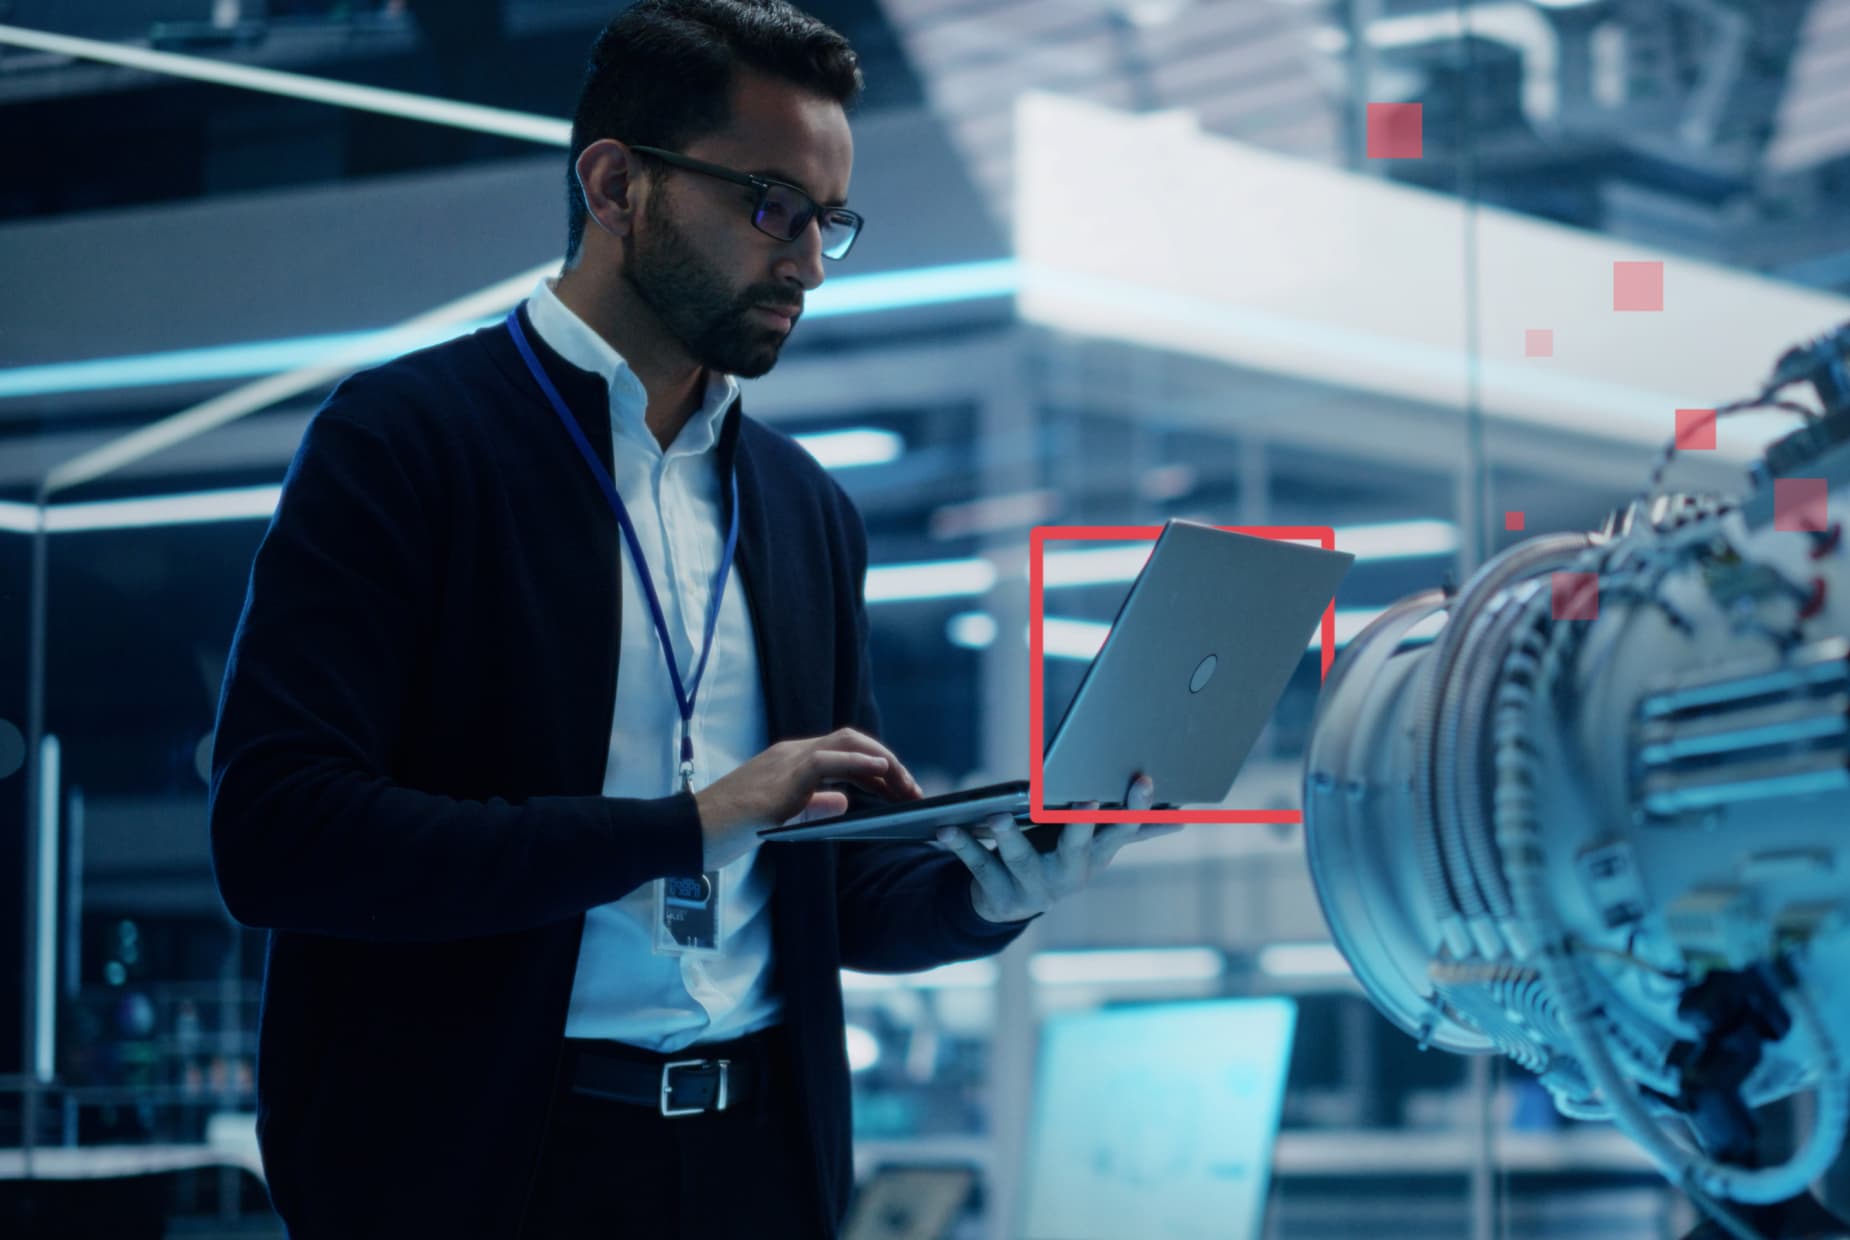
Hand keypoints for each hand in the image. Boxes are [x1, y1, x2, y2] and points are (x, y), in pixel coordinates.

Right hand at [694, 727, 921, 867]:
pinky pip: (828, 760)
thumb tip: (843, 800)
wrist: (689, 831)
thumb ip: (809, 808)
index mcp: (789, 762)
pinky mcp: (782, 778)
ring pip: (847, 743)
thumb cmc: (725, 829)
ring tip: (907, 785)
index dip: (875, 766)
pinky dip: (859, 761)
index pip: (842, 752)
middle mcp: (790, 754)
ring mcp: (786, 762)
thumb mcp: (777, 819)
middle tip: (913, 790)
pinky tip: (880, 770)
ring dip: (883, 762)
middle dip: (888, 762)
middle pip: (851, 741)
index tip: (899, 789)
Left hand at [936, 774, 1178, 923]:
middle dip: (1082, 822)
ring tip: (998, 817)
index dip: (1131, 808)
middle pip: (1077, 844)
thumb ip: (1134, 830)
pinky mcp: (996, 894)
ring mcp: (1032, 887)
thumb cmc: (1058, 859)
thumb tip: (1182, 817)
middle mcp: (1068, 874)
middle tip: (1085, 799)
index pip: (1119, 829)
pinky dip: (960, 846)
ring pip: (1020, 858)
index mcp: (1094, 856)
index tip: (1141, 781)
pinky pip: (976, 866)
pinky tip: (945, 828)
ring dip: (1009, 837)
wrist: (1010, 906)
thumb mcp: (1096, 847)